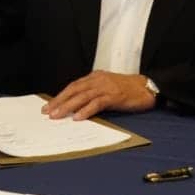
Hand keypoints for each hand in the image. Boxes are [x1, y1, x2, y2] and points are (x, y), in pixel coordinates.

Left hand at [41, 70, 155, 119]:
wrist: (147, 87)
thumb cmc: (128, 89)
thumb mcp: (107, 87)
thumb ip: (93, 93)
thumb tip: (77, 107)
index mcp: (94, 77)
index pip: (73, 86)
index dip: (60, 95)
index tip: (49, 105)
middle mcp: (97, 80)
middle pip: (74, 90)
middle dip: (59, 101)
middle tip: (47, 111)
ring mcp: (106, 87)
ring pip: (82, 96)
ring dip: (68, 106)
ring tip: (57, 115)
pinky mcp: (114, 96)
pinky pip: (97, 103)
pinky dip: (86, 110)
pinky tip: (78, 117)